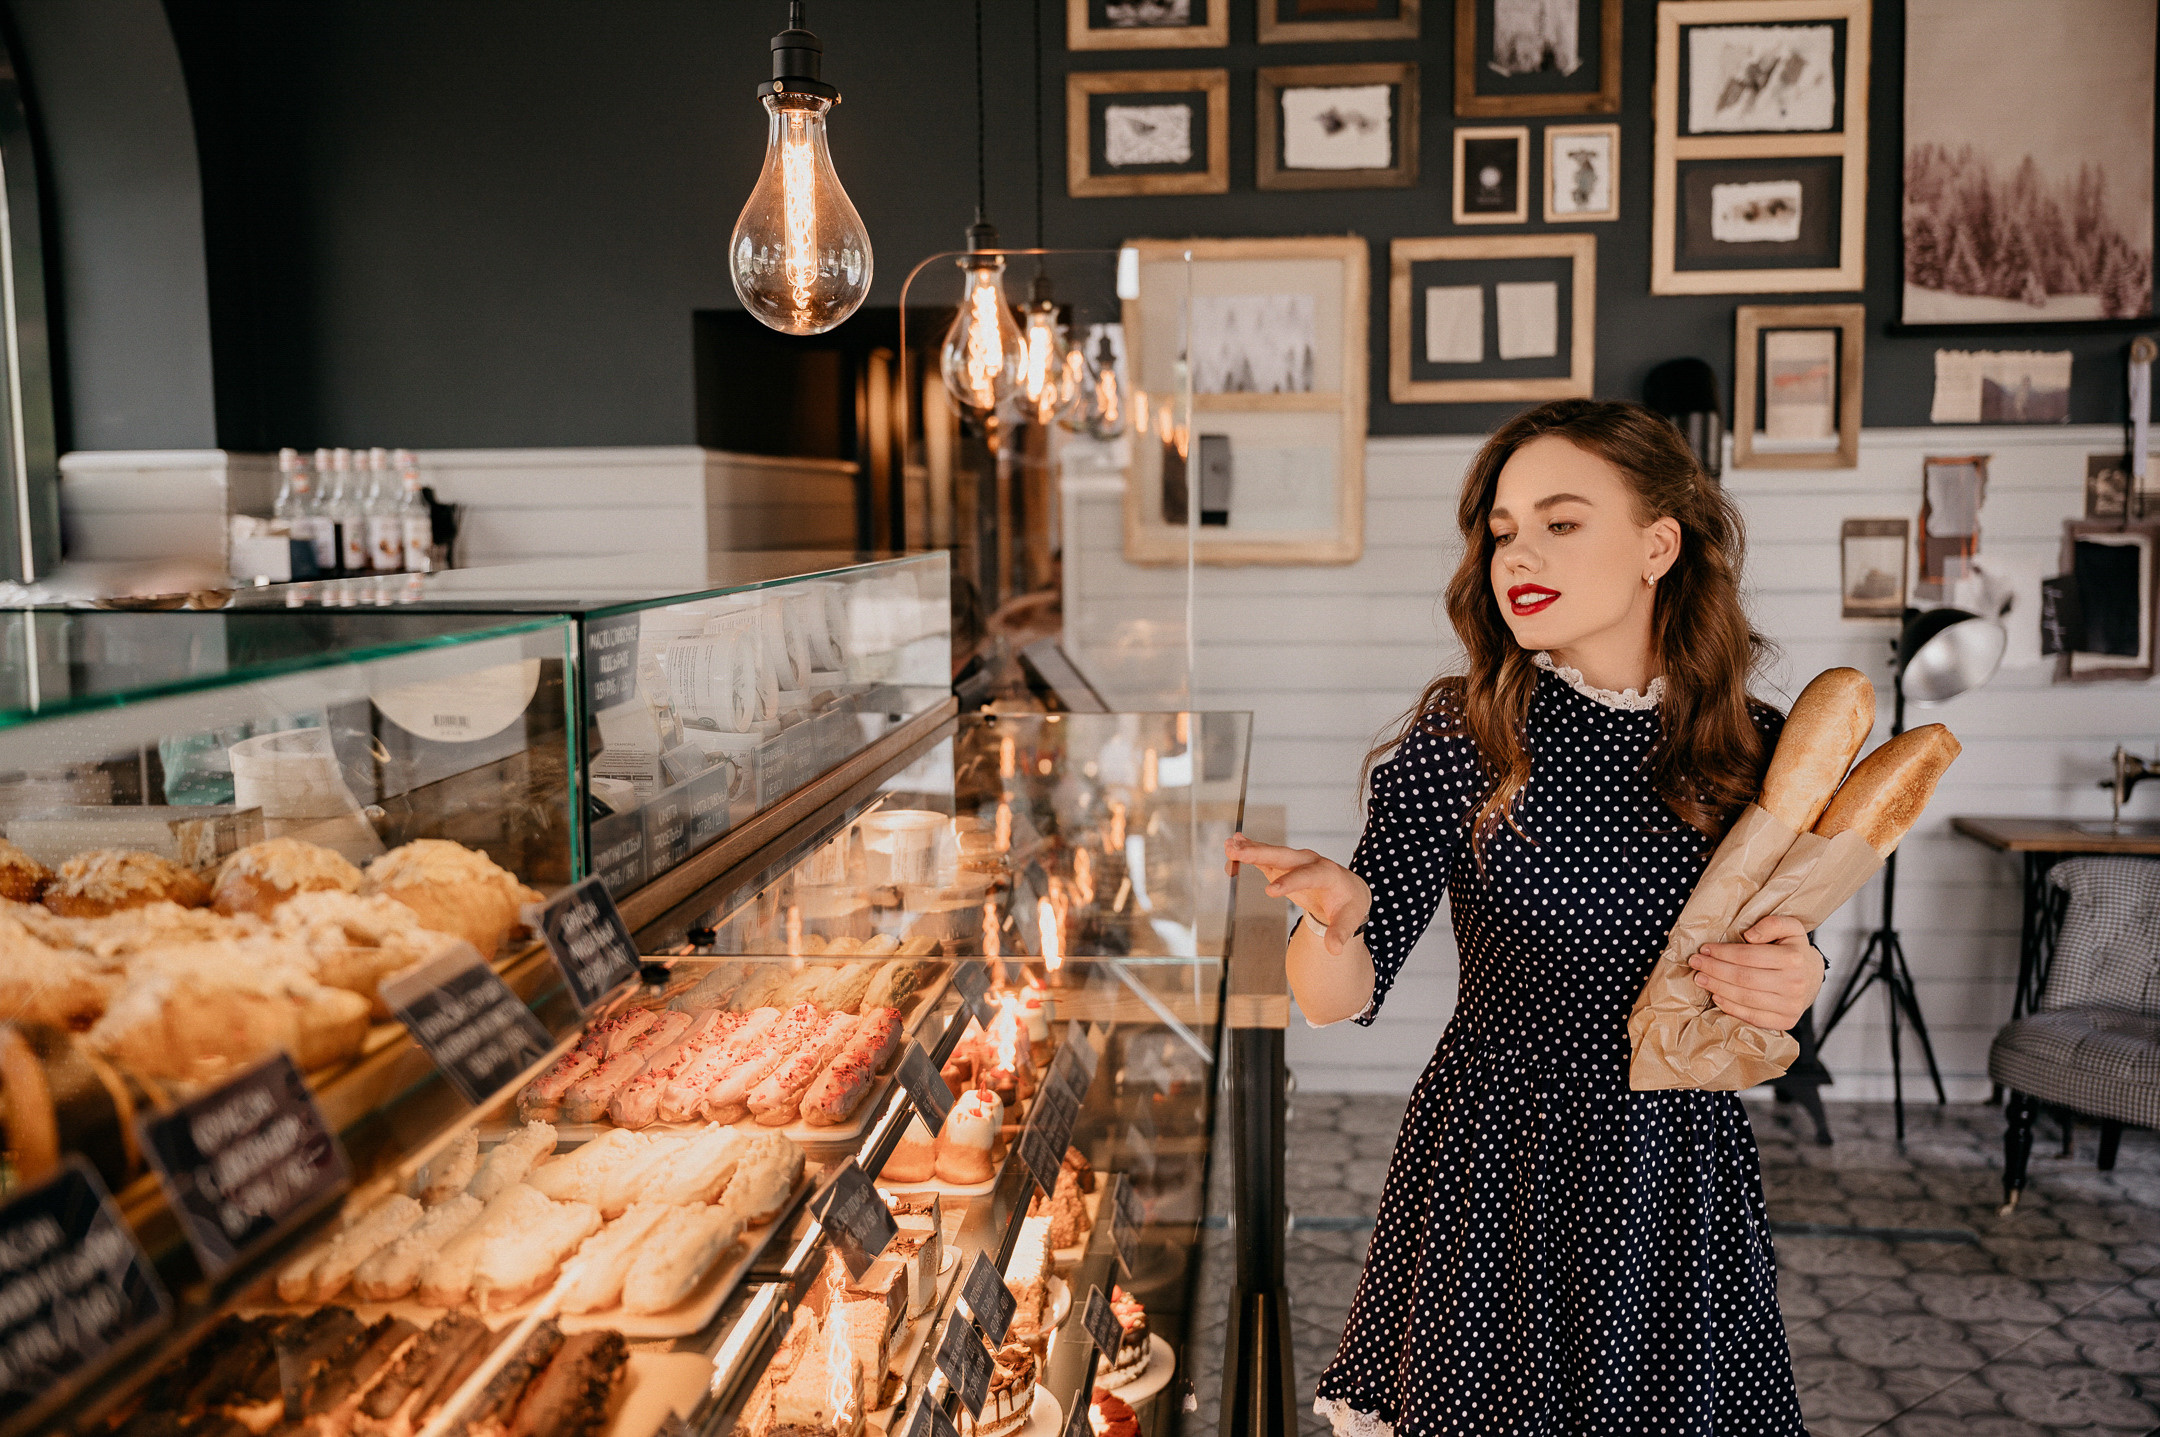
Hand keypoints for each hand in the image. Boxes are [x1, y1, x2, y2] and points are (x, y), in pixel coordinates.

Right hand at [1224, 833, 1371, 953]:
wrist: (1347, 889)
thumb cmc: (1347, 905)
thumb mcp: (1349, 920)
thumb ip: (1340, 933)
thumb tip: (1334, 950)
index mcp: (1327, 874)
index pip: (1306, 876)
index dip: (1289, 882)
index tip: (1270, 891)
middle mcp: (1309, 861)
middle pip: (1283, 855)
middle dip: (1261, 852)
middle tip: (1239, 851)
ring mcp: (1295, 861)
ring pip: (1271, 852)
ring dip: (1249, 849)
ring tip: (1229, 846)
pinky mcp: (1283, 865)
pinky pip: (1264, 857)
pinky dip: (1248, 852)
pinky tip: (1231, 848)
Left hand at [1690, 914, 1824, 1030]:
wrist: (1812, 977)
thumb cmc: (1794, 950)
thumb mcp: (1790, 927)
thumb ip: (1771, 924)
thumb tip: (1749, 936)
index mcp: (1793, 958)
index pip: (1748, 956)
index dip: (1722, 953)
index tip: (1704, 949)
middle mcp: (1794, 983)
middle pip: (1743, 978)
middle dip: (1714, 970)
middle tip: (1695, 963)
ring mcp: (1791, 1005)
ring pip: (1745, 998)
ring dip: (1717, 988)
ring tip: (1700, 979)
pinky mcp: (1786, 1021)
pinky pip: (1753, 1017)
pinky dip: (1731, 1008)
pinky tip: (1717, 997)